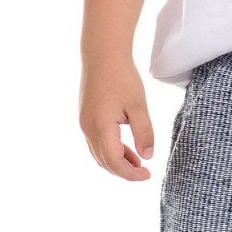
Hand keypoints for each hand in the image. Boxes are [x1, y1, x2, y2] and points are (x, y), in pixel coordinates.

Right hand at [79, 60, 156, 179]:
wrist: (102, 55)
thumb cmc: (122, 77)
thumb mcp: (138, 105)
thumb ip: (144, 132)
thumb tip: (148, 157)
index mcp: (100, 127)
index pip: (114, 161)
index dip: (131, 174)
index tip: (148, 176)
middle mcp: (87, 129)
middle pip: (104, 162)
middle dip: (124, 171)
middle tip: (145, 173)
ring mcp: (84, 124)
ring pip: (99, 154)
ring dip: (117, 162)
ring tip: (139, 162)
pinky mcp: (85, 118)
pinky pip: (96, 143)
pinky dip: (111, 150)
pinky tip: (127, 148)